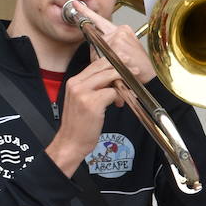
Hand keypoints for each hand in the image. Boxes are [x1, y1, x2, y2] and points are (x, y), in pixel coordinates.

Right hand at [45, 57, 122, 175]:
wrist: (71, 143)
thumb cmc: (79, 124)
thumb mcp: (82, 100)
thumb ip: (93, 87)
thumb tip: (112, 79)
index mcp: (73, 82)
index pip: (95, 64)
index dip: (112, 62)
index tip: (125, 62)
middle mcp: (76, 84)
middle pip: (103, 66)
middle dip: (122, 67)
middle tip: (134, 70)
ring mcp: (83, 93)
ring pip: (110, 77)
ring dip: (123, 83)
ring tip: (127, 93)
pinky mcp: (92, 103)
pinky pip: (113, 92)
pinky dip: (120, 97)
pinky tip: (120, 104)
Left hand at [67, 0, 156, 84]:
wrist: (152, 76)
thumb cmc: (137, 66)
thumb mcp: (124, 52)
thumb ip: (108, 45)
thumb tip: (93, 46)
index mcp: (122, 30)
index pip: (100, 20)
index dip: (86, 12)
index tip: (75, 4)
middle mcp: (120, 30)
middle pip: (96, 41)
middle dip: (98, 55)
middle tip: (115, 63)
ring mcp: (119, 38)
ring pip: (98, 51)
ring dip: (103, 62)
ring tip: (120, 67)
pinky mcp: (118, 47)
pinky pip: (102, 58)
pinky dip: (107, 66)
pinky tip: (121, 68)